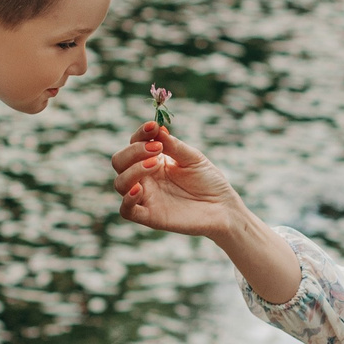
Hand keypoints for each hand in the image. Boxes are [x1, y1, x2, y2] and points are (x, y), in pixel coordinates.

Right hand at [112, 121, 245, 239]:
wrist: (223, 207)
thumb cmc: (208, 180)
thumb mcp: (193, 158)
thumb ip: (173, 146)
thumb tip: (157, 129)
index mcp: (153, 160)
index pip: (134, 143)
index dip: (140, 134)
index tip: (153, 127)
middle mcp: (145, 177)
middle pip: (120, 161)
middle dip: (133, 151)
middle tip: (157, 149)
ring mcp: (145, 197)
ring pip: (120, 183)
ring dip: (133, 170)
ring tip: (155, 163)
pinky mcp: (149, 216)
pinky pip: (126, 210)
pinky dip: (127, 199)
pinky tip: (139, 189)